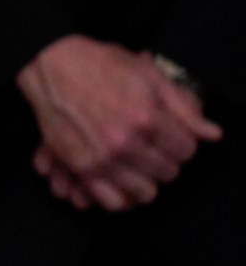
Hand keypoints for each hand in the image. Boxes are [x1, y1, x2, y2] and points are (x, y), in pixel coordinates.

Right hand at [17, 35, 221, 210]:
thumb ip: (183, 107)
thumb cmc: (100, 65)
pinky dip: (121, 197)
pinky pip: (112, 200)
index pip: (186, 151)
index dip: (182, 144)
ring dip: (146, 180)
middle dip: (166, 161)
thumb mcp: (149, 76)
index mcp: (147, 118)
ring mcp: (102, 157)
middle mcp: (126, 142)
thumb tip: (211, 133)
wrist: (53, 66)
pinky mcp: (80, 166)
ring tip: (139, 167)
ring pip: (144, 191)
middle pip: (167, 172)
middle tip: (154, 149)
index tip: (172, 138)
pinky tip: (121, 182)